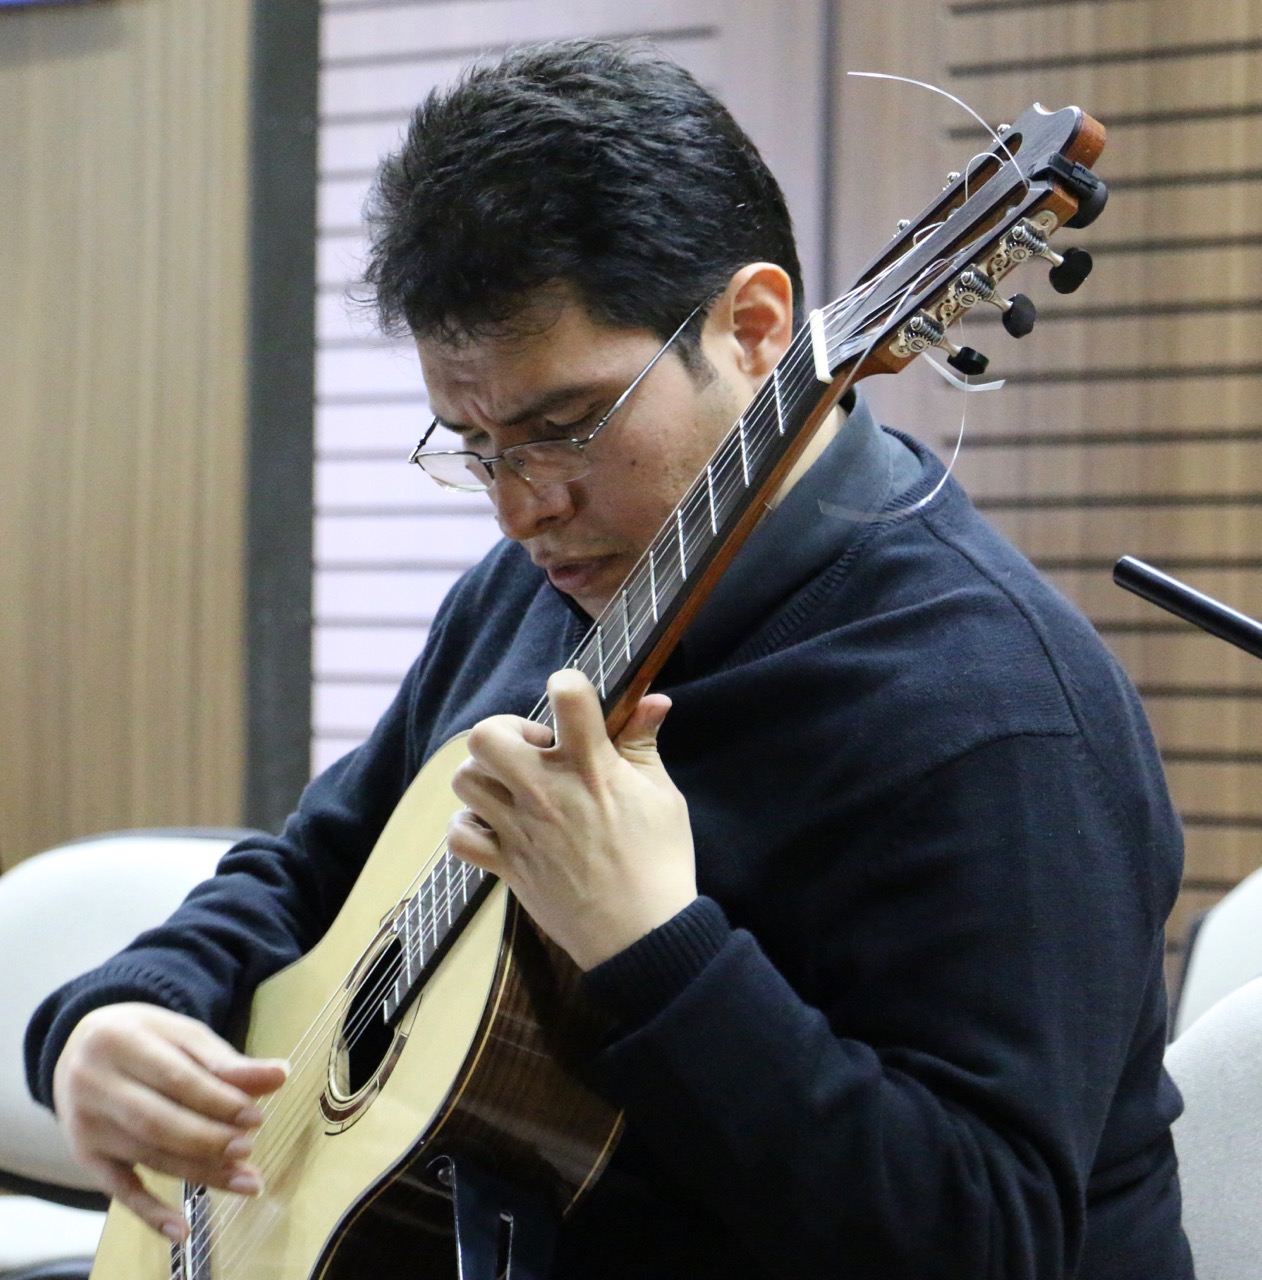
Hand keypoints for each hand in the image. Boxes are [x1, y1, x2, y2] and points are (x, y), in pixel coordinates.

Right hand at [52, 1003, 288, 1241]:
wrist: (80, 1048)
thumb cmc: (145, 1038)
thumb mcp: (182, 1035)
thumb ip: (227, 1061)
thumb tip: (281, 1074)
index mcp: (121, 1042)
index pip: (176, 1078)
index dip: (217, 1101)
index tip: (256, 1117)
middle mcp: (95, 1085)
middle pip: (157, 1122)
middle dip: (208, 1139)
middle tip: (248, 1148)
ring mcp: (86, 1126)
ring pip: (148, 1156)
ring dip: (199, 1173)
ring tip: (245, 1180)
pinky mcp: (87, 1157)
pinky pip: (120, 1190)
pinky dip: (151, 1214)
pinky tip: (183, 1229)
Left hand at [448, 668, 697, 969]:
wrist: (642, 937)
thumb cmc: (660, 863)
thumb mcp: (663, 795)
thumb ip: (645, 743)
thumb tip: (654, 699)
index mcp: (592, 768)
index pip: (568, 694)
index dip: (568, 685)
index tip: (575, 702)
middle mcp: (547, 792)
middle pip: (485, 735)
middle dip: (504, 732)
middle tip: (534, 752)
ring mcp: (521, 830)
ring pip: (464, 780)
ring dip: (485, 777)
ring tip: (515, 789)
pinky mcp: (507, 866)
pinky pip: (459, 836)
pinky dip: (470, 828)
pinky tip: (497, 827)